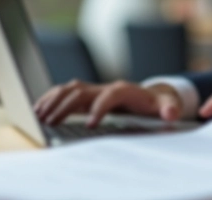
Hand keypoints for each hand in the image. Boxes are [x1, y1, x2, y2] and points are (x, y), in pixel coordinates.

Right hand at [33, 80, 181, 127]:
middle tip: (51, 122)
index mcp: (125, 90)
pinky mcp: (87, 95)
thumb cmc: (157, 103)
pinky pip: (65, 92)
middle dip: (66, 105)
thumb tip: (171, 113)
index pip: (109, 95)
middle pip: (82, 91)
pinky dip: (51, 99)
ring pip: (69, 89)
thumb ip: (169, 109)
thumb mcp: (167, 106)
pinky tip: (39, 110)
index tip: (89, 125)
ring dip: (53, 101)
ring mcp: (95, 89)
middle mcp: (106, 87)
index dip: (99, 108)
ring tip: (39, 116)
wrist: (151, 95)